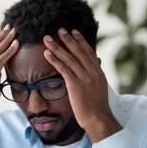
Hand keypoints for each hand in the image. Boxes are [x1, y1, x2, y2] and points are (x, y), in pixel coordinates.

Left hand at [43, 28, 121, 142]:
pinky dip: (55, 60)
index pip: (88, 52)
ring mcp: (84, 78)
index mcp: (98, 72)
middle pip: (78, 51)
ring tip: (47, 38)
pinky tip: (47, 53)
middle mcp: (92, 72)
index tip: (73, 31)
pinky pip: (63, 69)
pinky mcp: (75, 85)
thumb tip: (92, 70)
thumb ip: (94, 77)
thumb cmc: (97, 107)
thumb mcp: (99, 88)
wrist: (98, 118)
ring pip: (69, 58)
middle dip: (68, 39)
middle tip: (59, 29)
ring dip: (57, 46)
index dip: (80, 41)